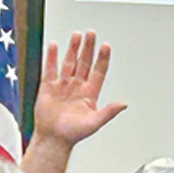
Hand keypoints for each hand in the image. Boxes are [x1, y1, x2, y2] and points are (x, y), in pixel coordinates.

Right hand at [34, 31, 126, 146]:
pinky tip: (54, 45)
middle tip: (91, 33)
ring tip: (77, 35)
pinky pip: (51, 68)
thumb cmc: (73, 133)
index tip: (106, 46)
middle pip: (84, 62)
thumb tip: (124, 104)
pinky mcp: (48, 87)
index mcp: (90, 94)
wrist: (53, 139)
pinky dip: (52, 57)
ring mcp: (63, 85)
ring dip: (73, 49)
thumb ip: (109, 112)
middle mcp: (77, 87)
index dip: (102, 59)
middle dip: (88, 48)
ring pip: (69, 62)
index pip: (98, 72)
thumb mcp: (95, 122)